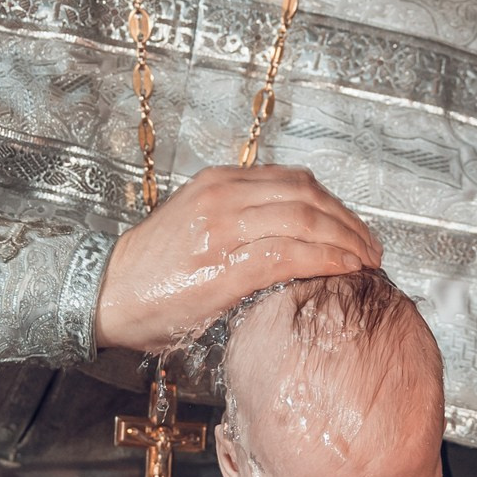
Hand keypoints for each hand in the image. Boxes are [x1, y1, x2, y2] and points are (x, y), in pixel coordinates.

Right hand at [94, 164, 380, 353]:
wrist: (105, 294)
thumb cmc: (151, 270)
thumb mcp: (196, 222)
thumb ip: (240, 218)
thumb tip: (292, 235)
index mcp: (220, 182)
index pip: (295, 182)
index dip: (335, 205)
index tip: (356, 228)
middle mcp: (224, 197)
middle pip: (309, 197)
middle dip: (350, 222)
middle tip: (372, 247)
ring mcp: (222, 229)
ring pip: (306, 220)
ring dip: (346, 241)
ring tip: (366, 261)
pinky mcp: (222, 267)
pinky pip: (289, 254)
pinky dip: (326, 259)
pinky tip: (346, 270)